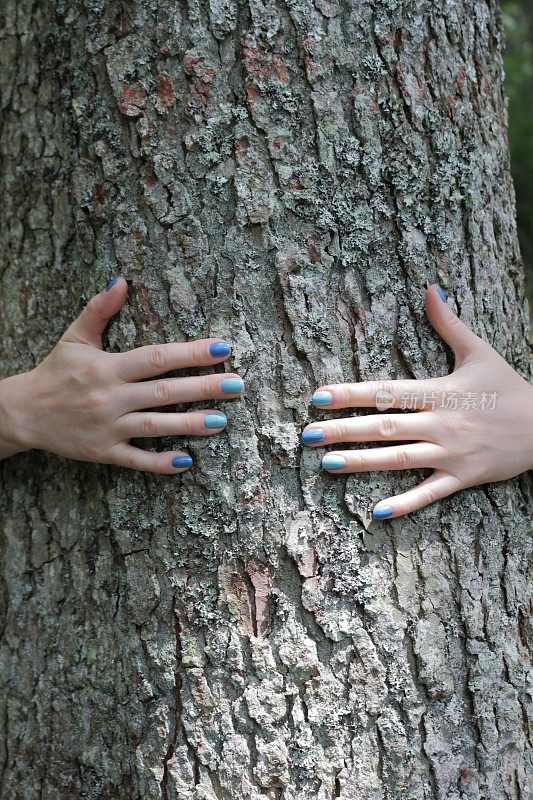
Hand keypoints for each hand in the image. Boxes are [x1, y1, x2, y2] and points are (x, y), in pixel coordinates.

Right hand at [0, 277, 243, 472]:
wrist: (24, 413)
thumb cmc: (56, 372)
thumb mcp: (74, 338)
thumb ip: (98, 309)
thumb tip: (121, 280)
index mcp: (107, 367)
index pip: (155, 357)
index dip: (190, 353)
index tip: (222, 348)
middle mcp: (110, 397)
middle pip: (163, 391)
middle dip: (203, 388)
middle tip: (236, 385)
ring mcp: (107, 427)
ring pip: (154, 426)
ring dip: (189, 424)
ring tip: (222, 420)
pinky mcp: (104, 452)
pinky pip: (136, 460)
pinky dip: (160, 463)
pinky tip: (187, 461)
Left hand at [302, 284, 532, 519]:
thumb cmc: (509, 387)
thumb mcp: (480, 351)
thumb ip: (448, 323)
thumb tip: (430, 288)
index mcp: (441, 391)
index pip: (388, 391)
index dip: (352, 393)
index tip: (319, 397)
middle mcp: (442, 423)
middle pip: (386, 426)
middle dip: (345, 430)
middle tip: (308, 435)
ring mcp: (452, 453)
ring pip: (401, 459)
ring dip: (363, 462)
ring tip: (327, 464)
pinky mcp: (464, 478)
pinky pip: (431, 493)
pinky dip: (406, 504)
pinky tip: (377, 513)